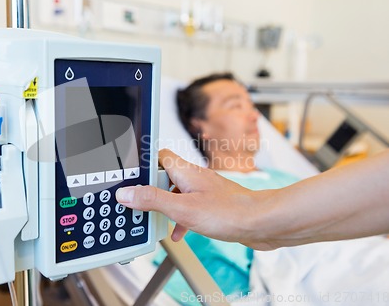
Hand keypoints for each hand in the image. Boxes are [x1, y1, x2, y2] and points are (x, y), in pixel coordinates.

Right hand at [115, 149, 262, 244]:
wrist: (262, 223)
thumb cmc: (230, 213)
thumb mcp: (182, 209)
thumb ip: (152, 200)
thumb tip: (126, 193)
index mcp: (185, 171)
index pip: (158, 156)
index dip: (143, 165)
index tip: (129, 179)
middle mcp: (195, 178)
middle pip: (164, 176)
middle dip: (151, 191)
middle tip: (141, 205)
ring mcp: (205, 191)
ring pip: (176, 193)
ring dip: (165, 207)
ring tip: (157, 221)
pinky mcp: (213, 204)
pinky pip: (189, 207)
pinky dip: (180, 218)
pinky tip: (179, 232)